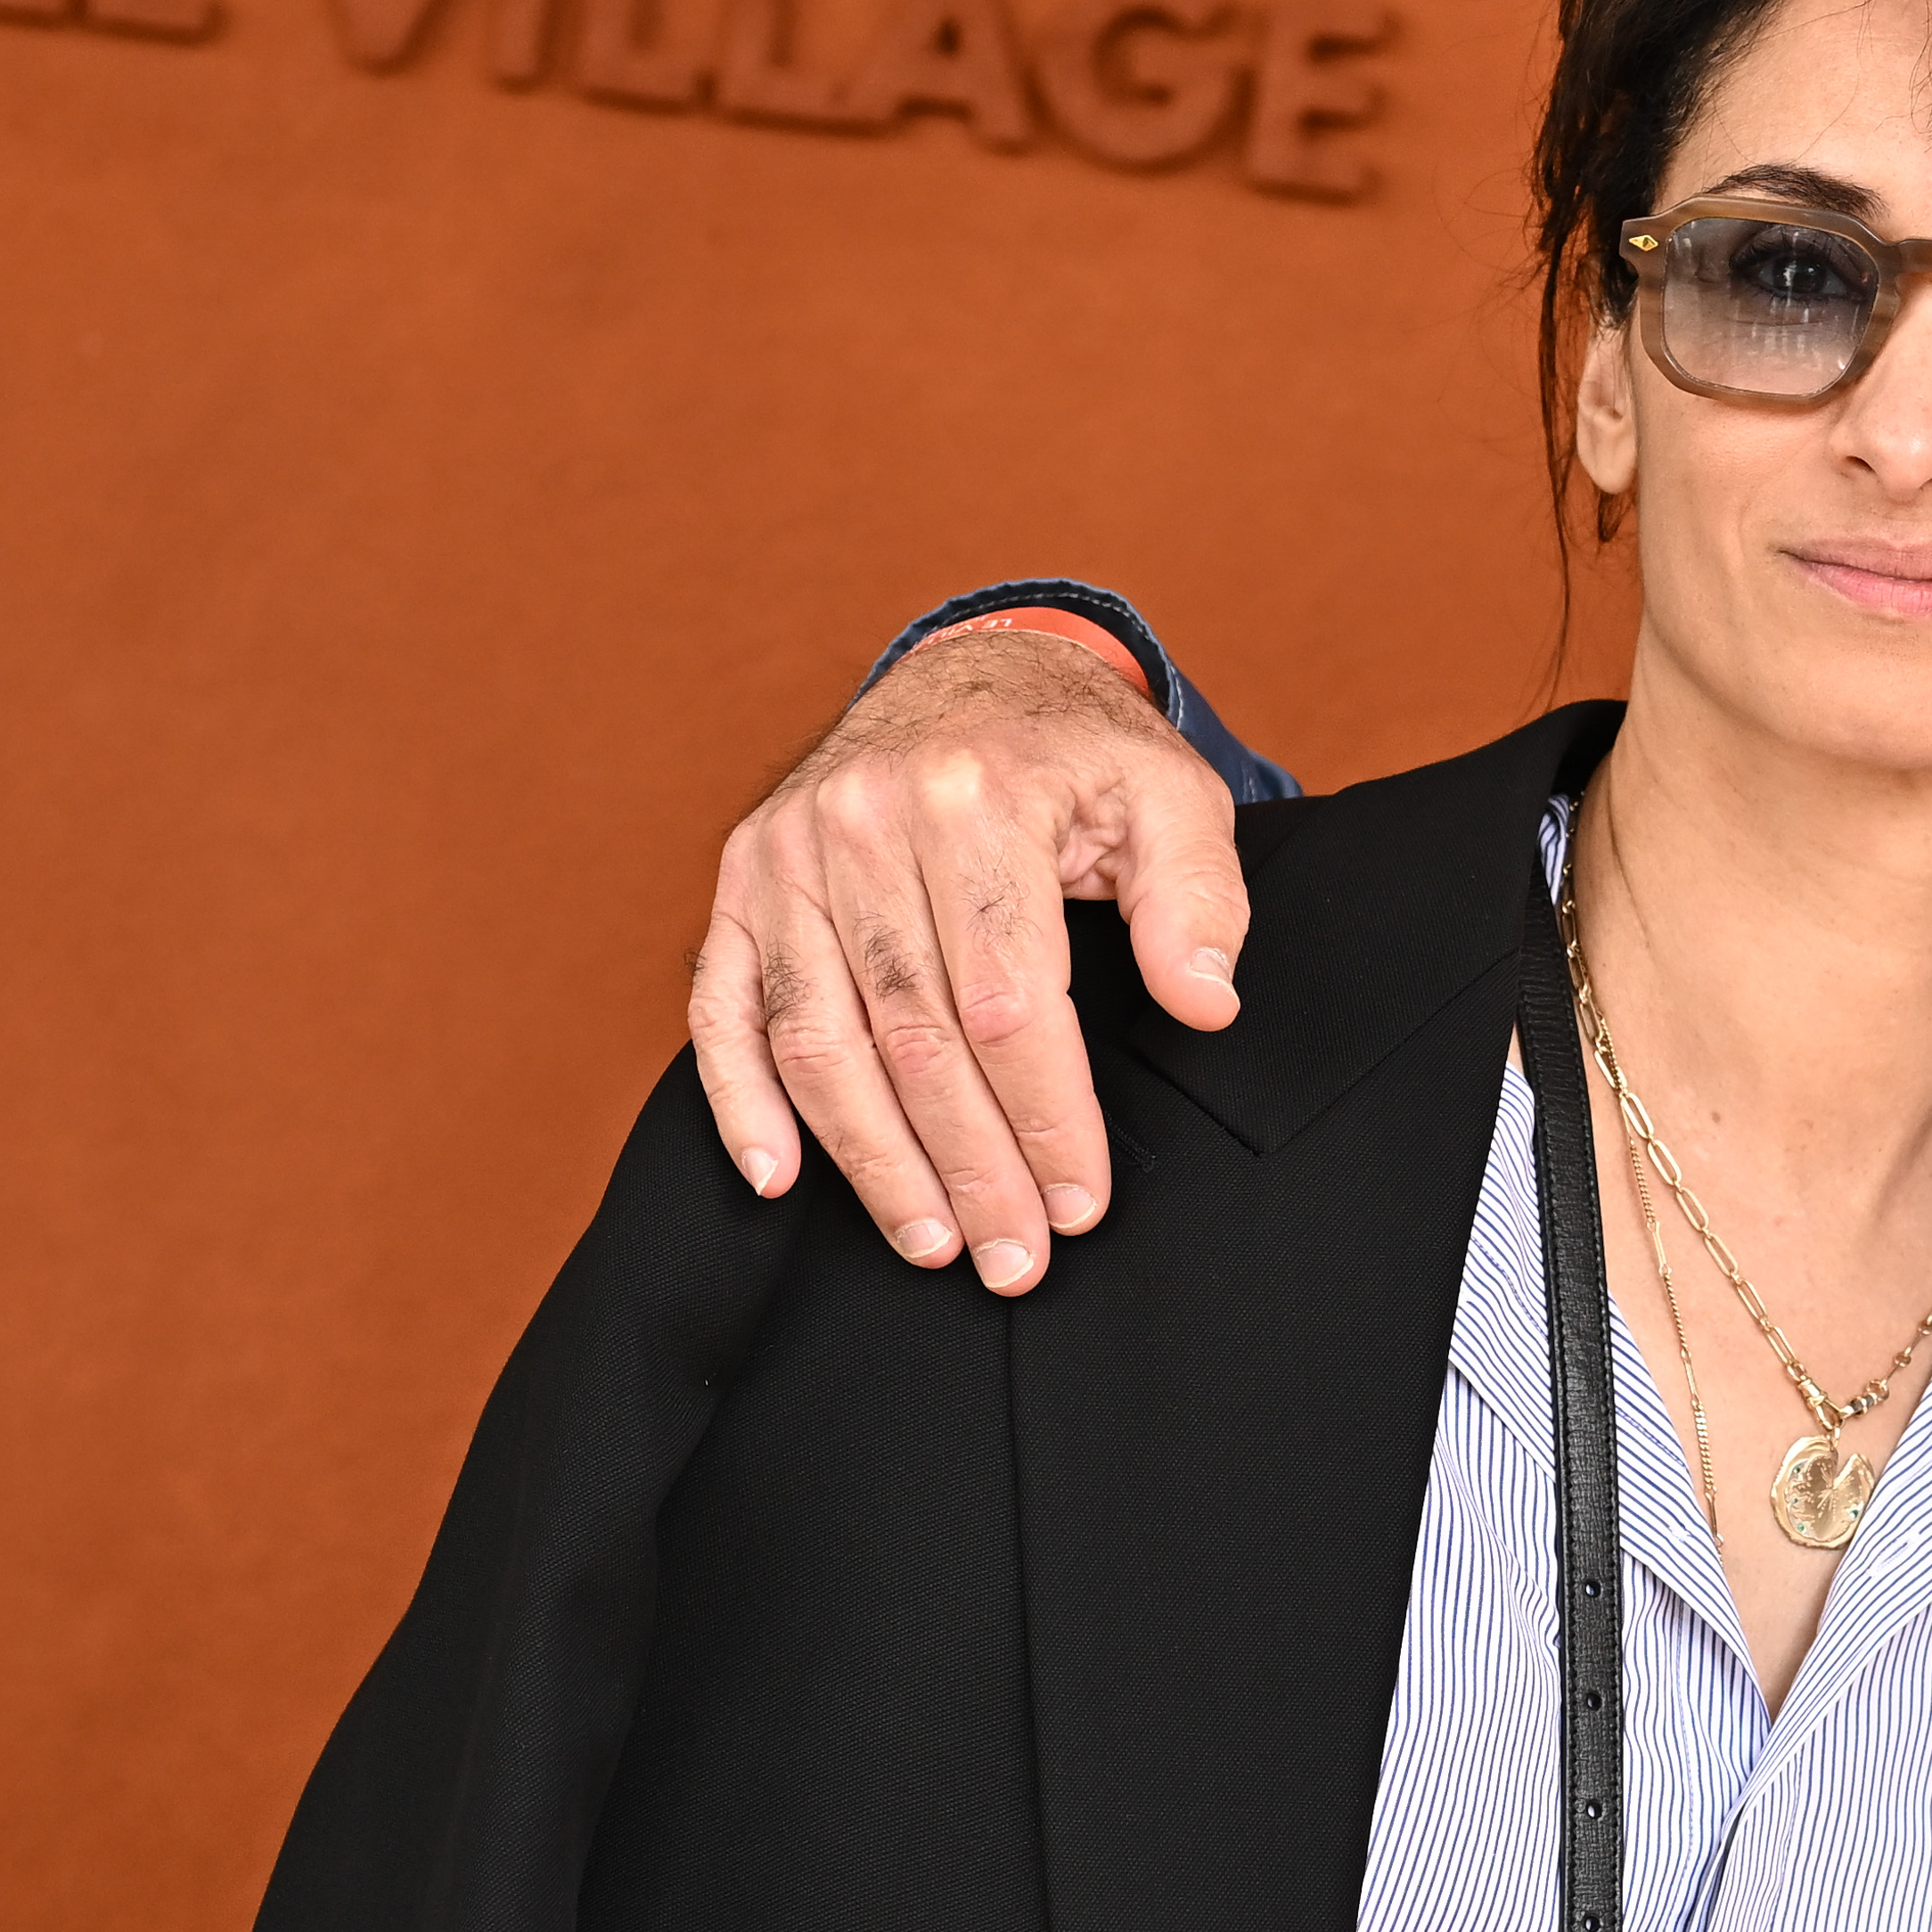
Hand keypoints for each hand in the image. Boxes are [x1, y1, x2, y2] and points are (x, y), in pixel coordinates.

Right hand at [686, 629, 1248, 1293]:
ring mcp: (786, 853)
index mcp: (976, 797)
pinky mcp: (739, 882)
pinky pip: (725, 1008)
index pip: (1009, 999)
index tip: (1081, 1201)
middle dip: (970, 1164)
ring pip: (819, 1039)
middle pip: (913, 1035)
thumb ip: (1199, 897)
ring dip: (872, 1160)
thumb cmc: (1078, 753)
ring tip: (932, 1241)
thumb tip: (1207, 1004)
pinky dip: (741, 1100)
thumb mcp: (1171, 794)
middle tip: (1013, 1257)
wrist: (970, 674)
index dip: (1047, 1115)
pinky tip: (779, 1179)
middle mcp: (863, 821)